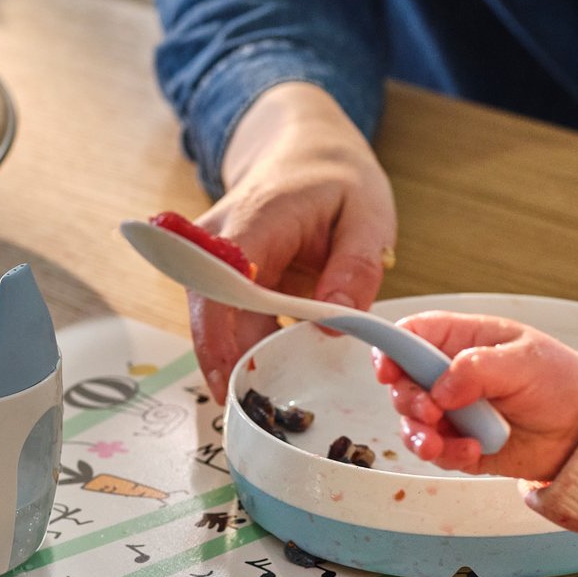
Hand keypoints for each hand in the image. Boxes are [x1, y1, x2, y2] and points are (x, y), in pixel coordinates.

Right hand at [187, 82, 395, 400]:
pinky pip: (223, 326)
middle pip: (211, 317)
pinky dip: (244, 354)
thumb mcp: (368, 215)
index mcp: (257, 220)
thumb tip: (333, 322)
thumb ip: (356, 266)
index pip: (226, 284)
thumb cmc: (338, 182)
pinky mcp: (215, 281)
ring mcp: (208, 262)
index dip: (226, 340)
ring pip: (212, 328)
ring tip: (269, 411)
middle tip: (263, 422)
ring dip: (237, 367)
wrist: (303, 154)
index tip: (238, 387)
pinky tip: (269, 381)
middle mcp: (216, 241)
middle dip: (232, 370)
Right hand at [372, 314, 577, 479]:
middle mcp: (452, 375)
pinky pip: (436, 452)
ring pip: (412, 423)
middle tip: (430, 412)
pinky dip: (447, 455)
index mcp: (464, 340)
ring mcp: (455, 411)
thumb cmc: (562, 382)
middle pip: (403, 383)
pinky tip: (472, 452)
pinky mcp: (461, 444)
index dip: (391, 349)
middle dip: (408, 401)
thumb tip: (441, 386)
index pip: (412, 335)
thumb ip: (478, 368)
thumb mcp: (525, 361)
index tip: (387, 370)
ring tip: (440, 444)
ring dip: (419, 435)